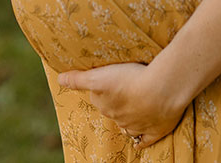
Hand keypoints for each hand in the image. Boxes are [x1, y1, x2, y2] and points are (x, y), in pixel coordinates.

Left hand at [57, 62, 188, 150]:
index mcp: (106, 106)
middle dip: (116, 104)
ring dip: (128, 120)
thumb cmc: (129, 80)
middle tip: (123, 91)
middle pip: (113, 111)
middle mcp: (119, 119)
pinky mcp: (156, 130)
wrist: (161, 90)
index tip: (108, 82)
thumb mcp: (99, 77)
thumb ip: (78, 80)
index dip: (102, 89)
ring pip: (128, 127)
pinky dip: (141, 141)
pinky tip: (138, 143)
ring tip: (132, 111)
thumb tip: (60, 80)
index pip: (98, 98)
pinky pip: (145, 140)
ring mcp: (138, 126)